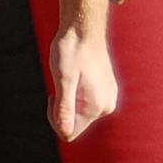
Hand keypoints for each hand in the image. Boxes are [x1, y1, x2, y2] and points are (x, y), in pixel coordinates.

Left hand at [48, 26, 117, 140]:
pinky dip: (75, 94)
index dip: (54, 118)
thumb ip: (65, 107)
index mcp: (96, 106)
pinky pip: (85, 104)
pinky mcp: (106, 91)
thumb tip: (65, 132)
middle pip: (75, 124)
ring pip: (79, 113)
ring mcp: (108, 98)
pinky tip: (77, 76)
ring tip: (69, 78)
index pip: (68, 132)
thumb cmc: (70, 51)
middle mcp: (106, 106)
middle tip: (60, 85)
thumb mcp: (63, 79)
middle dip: (61, 109)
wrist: (83, 30)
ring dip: (68, 100)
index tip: (53, 96)